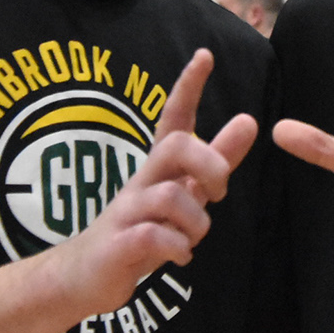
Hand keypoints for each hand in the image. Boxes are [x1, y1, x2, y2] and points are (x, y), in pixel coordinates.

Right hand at [48, 50, 256, 315]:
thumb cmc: (141, 229)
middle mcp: (141, 182)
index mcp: (158, 167)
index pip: (173, 118)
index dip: (188, 88)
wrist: (84, 276)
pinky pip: (154, 236)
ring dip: (196, 222)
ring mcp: (126, 212)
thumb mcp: (184, 193)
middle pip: (176, 146)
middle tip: (218, 193)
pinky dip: (177, 248)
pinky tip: (179, 256)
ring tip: (191, 239)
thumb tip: (249, 121)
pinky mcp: (118, 245)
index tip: (204, 55)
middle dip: (211, 165)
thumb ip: (217, 161)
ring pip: (170, 197)